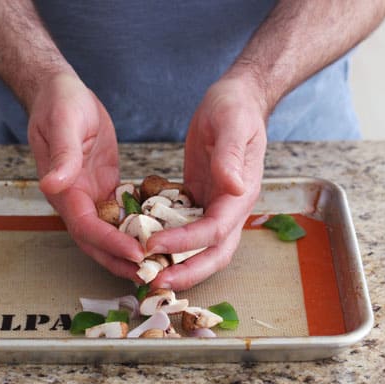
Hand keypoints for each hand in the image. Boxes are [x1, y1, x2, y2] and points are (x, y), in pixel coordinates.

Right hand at [28, 73, 144, 280]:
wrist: (61, 93)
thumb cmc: (60, 103)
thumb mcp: (63, 122)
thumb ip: (61, 155)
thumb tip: (53, 185)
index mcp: (63, 189)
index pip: (86, 227)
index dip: (110, 244)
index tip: (137, 253)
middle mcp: (75, 200)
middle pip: (96, 243)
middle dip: (122, 261)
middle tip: (152, 275)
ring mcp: (89, 196)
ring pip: (109, 235)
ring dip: (130, 253)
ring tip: (158, 267)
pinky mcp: (104, 189)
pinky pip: (120, 217)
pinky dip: (135, 232)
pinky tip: (158, 240)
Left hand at [147, 76, 267, 290]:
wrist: (237, 101)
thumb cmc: (236, 108)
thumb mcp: (233, 124)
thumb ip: (231, 155)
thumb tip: (233, 186)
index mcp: (240, 194)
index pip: (215, 230)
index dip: (186, 243)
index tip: (154, 245)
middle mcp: (230, 207)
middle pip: (212, 253)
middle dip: (185, 271)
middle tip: (152, 282)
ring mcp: (214, 205)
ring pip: (198, 247)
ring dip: (176, 263)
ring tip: (145, 274)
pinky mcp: (199, 199)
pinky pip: (184, 228)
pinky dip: (168, 242)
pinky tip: (143, 246)